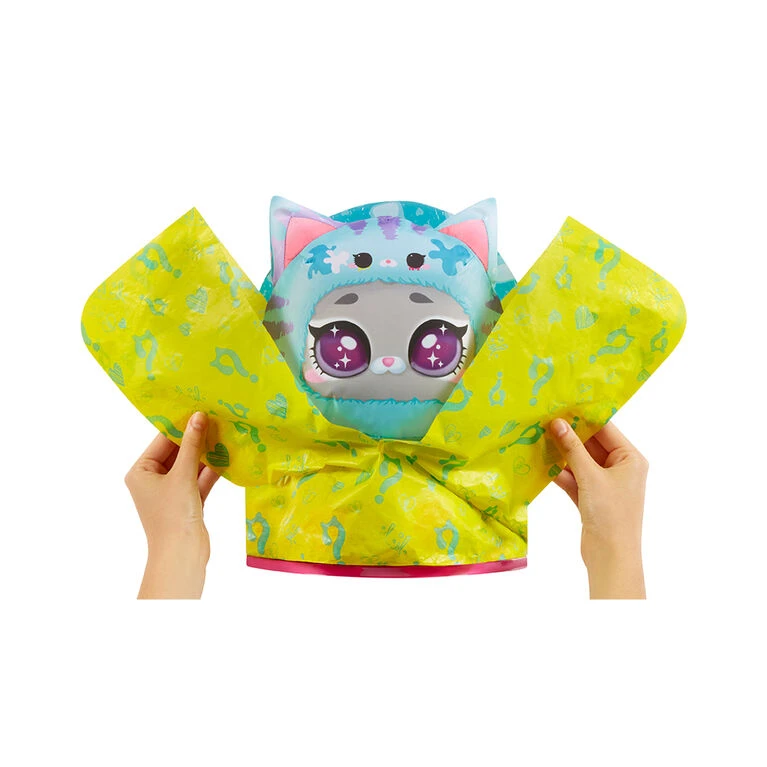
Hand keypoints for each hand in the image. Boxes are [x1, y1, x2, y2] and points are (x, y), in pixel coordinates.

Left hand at [124, 411, 219, 598]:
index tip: (200, 409)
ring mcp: (171, 491)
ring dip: (207, 453)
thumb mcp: (183, 475)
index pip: (162, 441)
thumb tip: (198, 416)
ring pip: (191, 465)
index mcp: (140, 471)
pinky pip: (200, 479)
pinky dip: (212, 470)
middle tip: (217, 419)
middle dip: (197, 439)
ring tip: (226, 434)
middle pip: (177, 452)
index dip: (181, 426)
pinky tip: (228, 456)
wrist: (182, 555)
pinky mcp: (188, 501)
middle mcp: (152, 480)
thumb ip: (192, 445)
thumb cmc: (174, 515)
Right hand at [548, 417, 647, 598]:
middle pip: (591, 444)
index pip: (606, 429)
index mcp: (630, 459)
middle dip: (568, 435)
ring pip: (579, 461)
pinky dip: (560, 472)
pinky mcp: (591, 497)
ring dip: (561, 454)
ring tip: (537, 438)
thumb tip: (557, 422)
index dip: (583, 417)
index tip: (560, 404)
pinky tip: (540, 464)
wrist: (611, 557)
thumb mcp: (590, 477)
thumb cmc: (610, 515)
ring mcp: (604, 483)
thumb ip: (572, 449)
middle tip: (543, 420)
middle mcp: (620, 468)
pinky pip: (573, 477)